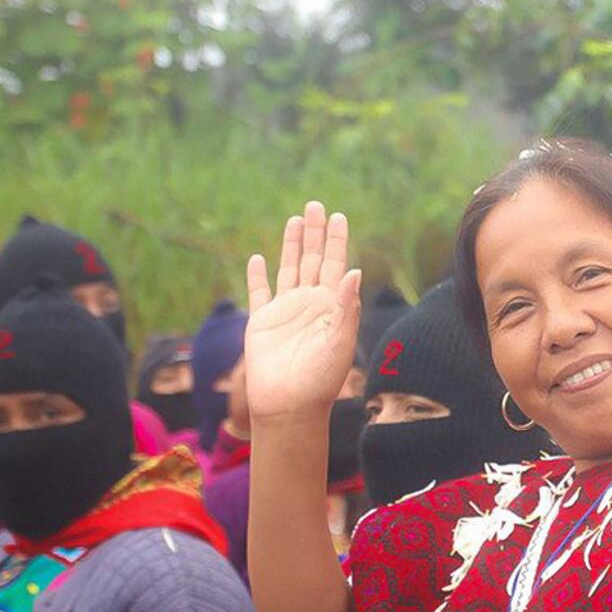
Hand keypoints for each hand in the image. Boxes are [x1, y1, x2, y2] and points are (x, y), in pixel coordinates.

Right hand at [245, 201, 362, 424]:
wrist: (290, 405)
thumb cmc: (320, 379)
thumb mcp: (340, 341)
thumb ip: (345, 307)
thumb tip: (354, 270)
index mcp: (331, 306)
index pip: (336, 265)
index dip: (337, 241)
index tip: (339, 216)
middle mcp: (309, 304)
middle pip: (313, 259)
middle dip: (315, 233)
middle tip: (315, 205)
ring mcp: (285, 311)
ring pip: (288, 268)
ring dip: (291, 245)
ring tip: (294, 220)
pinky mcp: (261, 322)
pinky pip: (259, 293)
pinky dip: (257, 276)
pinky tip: (259, 258)